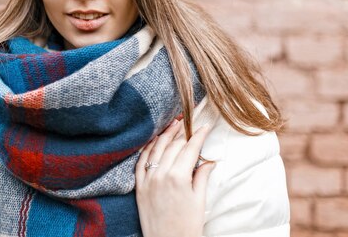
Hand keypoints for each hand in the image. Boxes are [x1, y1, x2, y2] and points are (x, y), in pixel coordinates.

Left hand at [135, 119, 215, 236]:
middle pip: (173, 146)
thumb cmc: (187, 227)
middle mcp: (161, 175)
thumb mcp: (199, 201)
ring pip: (155, 149)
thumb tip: (208, 161)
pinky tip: (153, 141)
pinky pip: (141, 161)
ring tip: (173, 124)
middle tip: (189, 121)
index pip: (189, 148)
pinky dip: (147, 149)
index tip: (204, 126)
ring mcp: (148, 180)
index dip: (198, 135)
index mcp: (179, 177)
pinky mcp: (139, 187)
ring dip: (164, 135)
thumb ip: (202, 177)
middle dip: (182, 131)